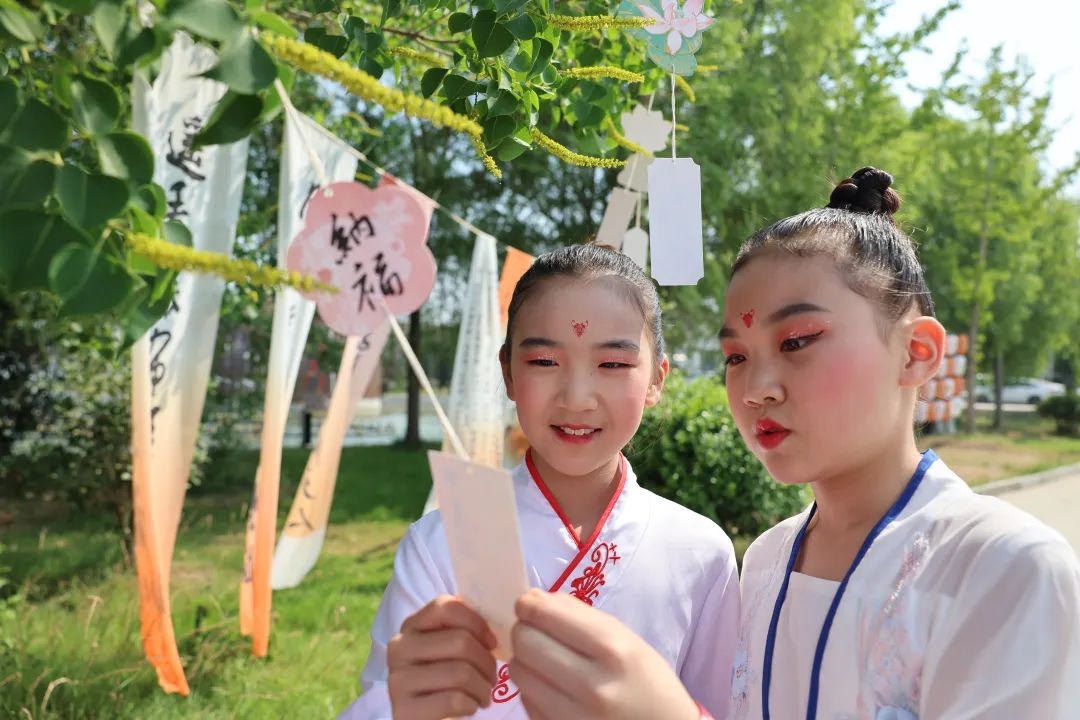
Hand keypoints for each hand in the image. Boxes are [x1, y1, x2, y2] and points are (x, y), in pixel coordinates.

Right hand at [387, 595, 497, 719]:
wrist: (423, 717)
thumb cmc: (443, 679)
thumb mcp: (446, 649)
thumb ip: (461, 629)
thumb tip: (493, 625)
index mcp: (411, 626)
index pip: (447, 607)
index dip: (478, 623)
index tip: (491, 643)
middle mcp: (399, 649)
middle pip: (460, 642)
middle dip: (487, 662)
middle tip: (492, 677)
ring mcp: (398, 680)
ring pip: (461, 672)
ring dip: (483, 687)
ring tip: (484, 694)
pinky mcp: (405, 710)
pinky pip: (454, 700)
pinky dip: (472, 704)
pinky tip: (470, 707)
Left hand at [508, 590, 700, 719]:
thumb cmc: (646, 679)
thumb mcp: (625, 638)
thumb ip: (578, 614)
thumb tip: (532, 599)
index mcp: (612, 649)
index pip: (544, 615)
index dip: (528, 606)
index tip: (529, 606)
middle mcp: (591, 685)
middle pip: (524, 641)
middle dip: (524, 630)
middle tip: (536, 632)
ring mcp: (573, 716)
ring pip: (518, 671)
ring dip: (525, 659)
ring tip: (545, 661)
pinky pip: (525, 699)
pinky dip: (532, 687)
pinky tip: (553, 687)